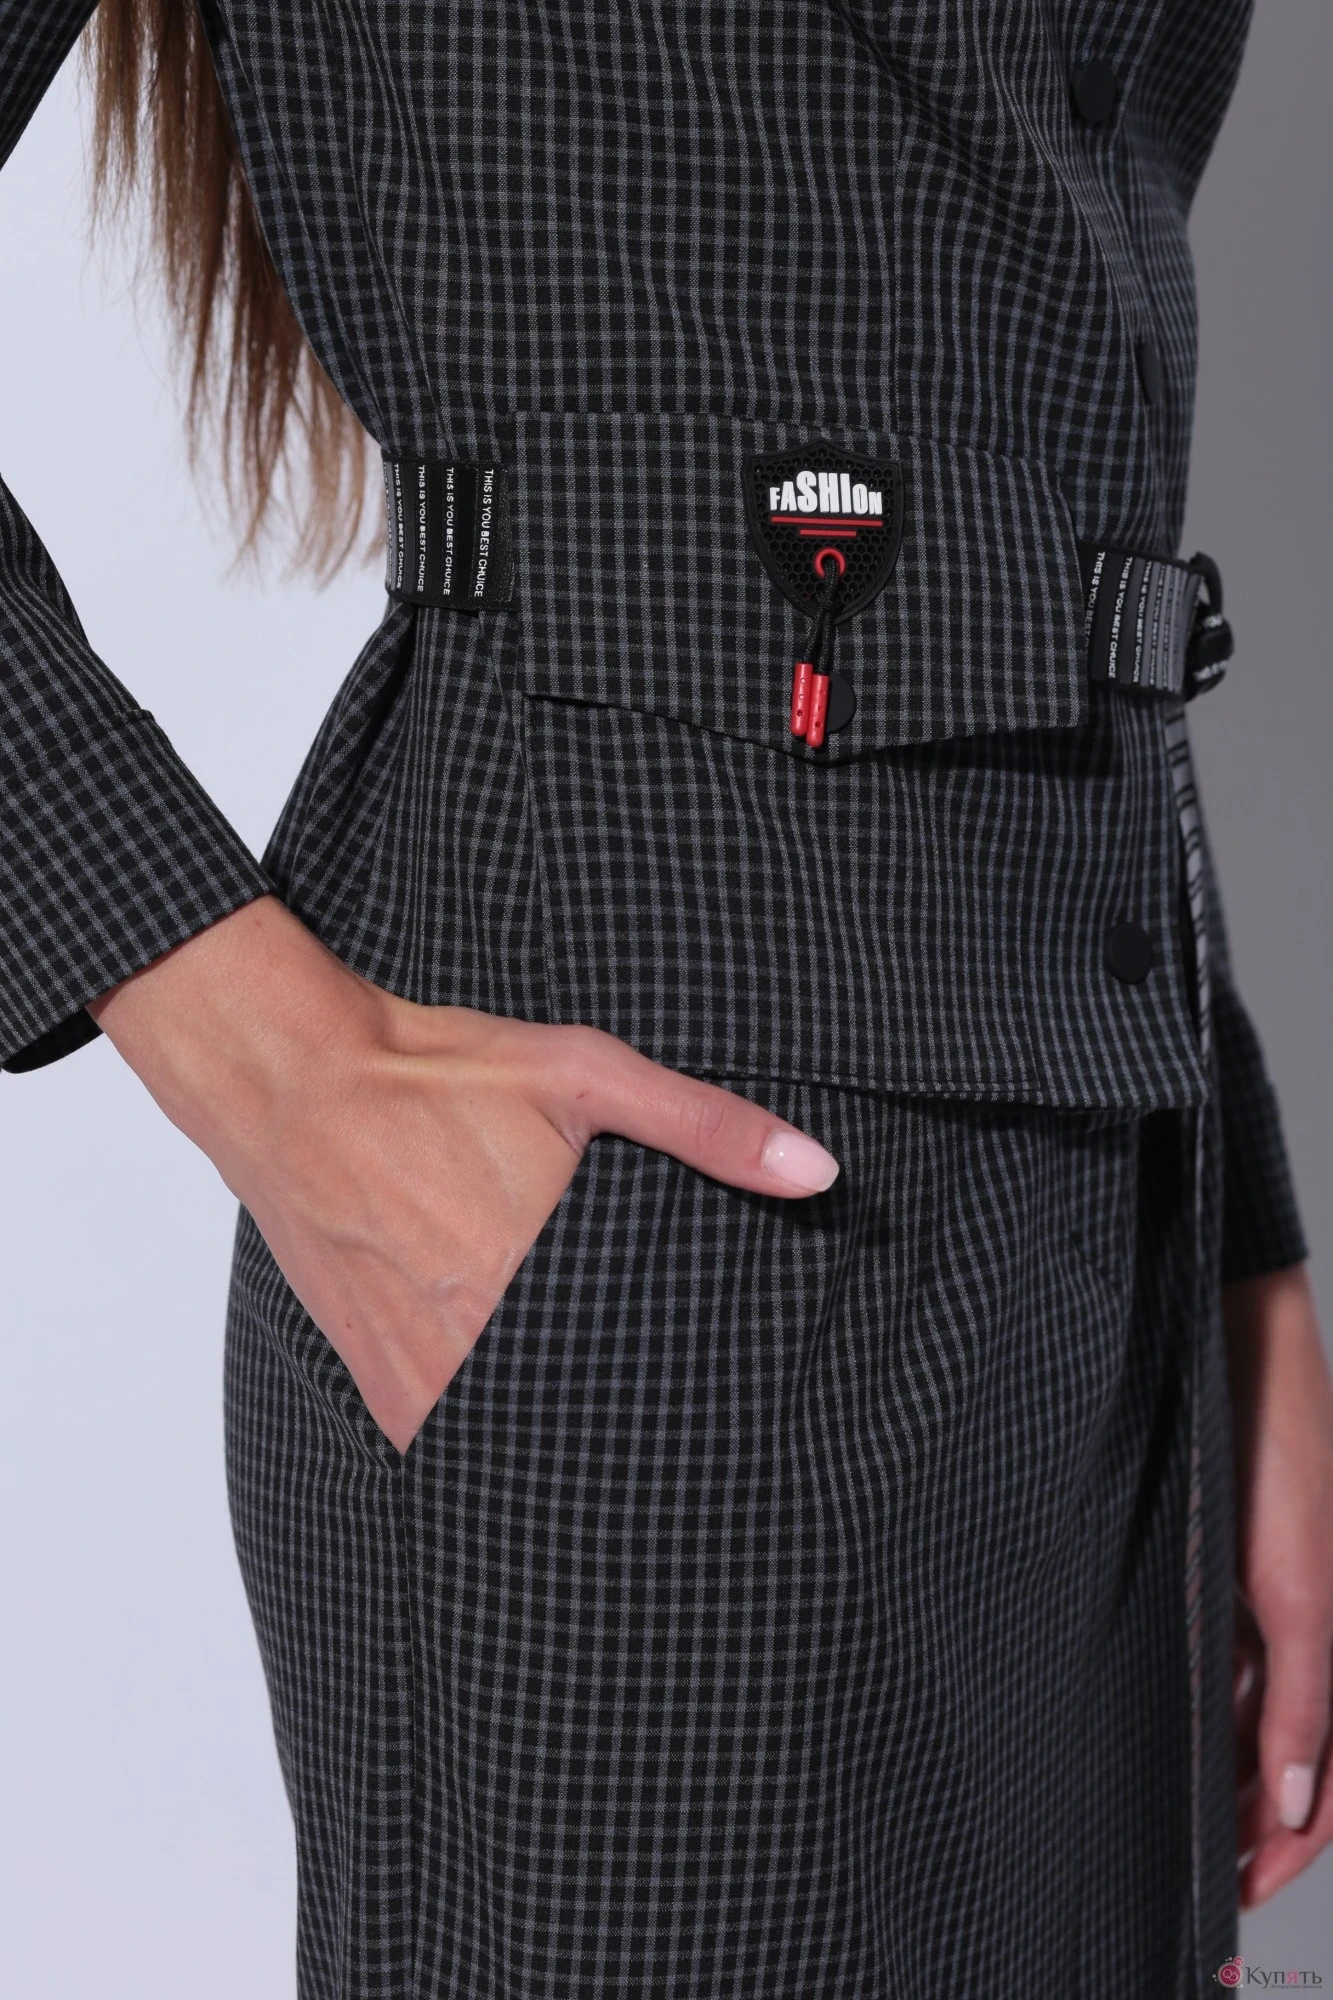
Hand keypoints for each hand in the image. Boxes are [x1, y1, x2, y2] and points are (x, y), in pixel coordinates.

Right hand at [88, 897, 839, 1451]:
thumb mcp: (586, 1074)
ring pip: (519, 1443)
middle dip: (636, 1420)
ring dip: (563, 1433)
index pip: (649, 1381)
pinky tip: (527, 1410)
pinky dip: (492, 1434)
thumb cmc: (440, 1073)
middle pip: (588, 1421)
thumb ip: (706, 1126)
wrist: (297, 1085)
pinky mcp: (379, 1386)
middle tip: (686, 1433)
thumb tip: (818, 1171)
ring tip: (613, 1431)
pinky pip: (451, 1445)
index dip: (694, 1399)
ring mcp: (422, 1377)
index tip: (728, 1411)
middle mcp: (478, 1344)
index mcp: (540, 1278)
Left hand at [1225, 1264, 1332, 1905]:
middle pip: (1288, 1763)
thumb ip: (1302, 1696)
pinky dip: (1200, 1712)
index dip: (1289, 1847)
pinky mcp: (1224, 1575)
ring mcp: (1264, 1608)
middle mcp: (1303, 1633)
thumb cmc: (1277, 1447)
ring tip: (1173, 1824)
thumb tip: (1300, 1804)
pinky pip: (1220, 1666)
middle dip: (1250, 1825)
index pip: (1325, 1785)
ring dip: (1222, 1776)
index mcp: (1328, 1640)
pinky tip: (1158, 1735)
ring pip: (1249, 1721)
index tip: (1242, 1893)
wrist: (1231, 1345)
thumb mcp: (1294, 1587)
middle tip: (1200, 1876)